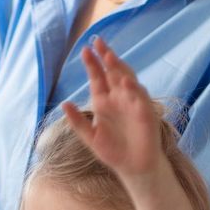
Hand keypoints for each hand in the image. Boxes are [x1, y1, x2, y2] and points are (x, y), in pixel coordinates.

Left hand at [61, 36, 161, 180]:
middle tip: (98, 42)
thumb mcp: (90, 138)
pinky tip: (124, 81)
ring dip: (119, 68)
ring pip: (126, 79)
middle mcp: (118, 98)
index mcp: (103, 102)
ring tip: (109, 56)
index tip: (85, 50)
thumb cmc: (113, 151)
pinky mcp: (145, 111)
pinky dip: (133, 88)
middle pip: (112, 72)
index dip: (92, 64)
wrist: (133, 167)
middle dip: (106, 57)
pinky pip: (139, 96)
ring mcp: (132, 102)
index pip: (97, 77)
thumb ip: (78, 122)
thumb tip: (64, 104)